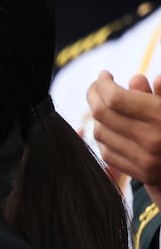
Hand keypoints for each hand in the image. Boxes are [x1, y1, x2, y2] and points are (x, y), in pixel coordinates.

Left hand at [89, 71, 160, 185]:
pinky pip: (106, 152)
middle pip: (102, 114)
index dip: (103, 84)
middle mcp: (152, 140)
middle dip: (93, 95)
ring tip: (105, 105)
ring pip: (100, 133)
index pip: (115, 99)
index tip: (104, 75)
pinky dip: (103, 136)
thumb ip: (159, 93)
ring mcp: (144, 160)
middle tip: (96, 86)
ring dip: (98, 116)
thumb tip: (134, 79)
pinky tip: (109, 126)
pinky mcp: (141, 173)